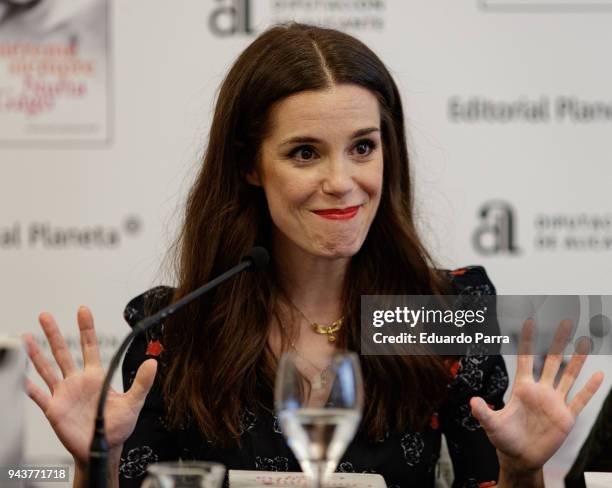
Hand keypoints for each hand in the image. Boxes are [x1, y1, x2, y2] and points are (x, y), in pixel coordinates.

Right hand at [23, 306, 156, 466]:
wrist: (104, 447)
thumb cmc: (118, 426)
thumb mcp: (134, 402)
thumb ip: (142, 382)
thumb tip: (153, 363)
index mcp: (96, 376)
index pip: (90, 346)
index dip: (87, 328)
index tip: (83, 310)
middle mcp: (78, 381)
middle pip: (63, 352)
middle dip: (54, 334)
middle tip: (46, 316)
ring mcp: (64, 393)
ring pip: (48, 369)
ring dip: (37, 354)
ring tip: (27, 338)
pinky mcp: (54, 409)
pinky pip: (39, 396)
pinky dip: (29, 387)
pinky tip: (21, 377)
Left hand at [469, 319, 603, 474]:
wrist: (520, 457)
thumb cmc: (504, 439)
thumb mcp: (491, 424)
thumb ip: (483, 412)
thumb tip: (472, 401)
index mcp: (522, 388)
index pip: (526, 359)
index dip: (528, 341)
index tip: (531, 321)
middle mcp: (541, 391)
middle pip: (552, 361)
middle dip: (558, 341)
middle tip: (565, 321)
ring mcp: (555, 402)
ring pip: (569, 376)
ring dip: (577, 359)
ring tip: (585, 341)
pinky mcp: (566, 417)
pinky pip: (580, 399)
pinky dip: (590, 388)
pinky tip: (598, 375)